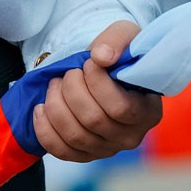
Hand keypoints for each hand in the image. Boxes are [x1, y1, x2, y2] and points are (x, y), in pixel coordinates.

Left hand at [32, 19, 160, 162]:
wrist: (102, 69)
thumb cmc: (118, 53)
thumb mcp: (124, 35)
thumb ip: (116, 40)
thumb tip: (100, 56)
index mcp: (148, 111)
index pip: (121, 108)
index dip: (97, 84)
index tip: (87, 63)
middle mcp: (131, 136)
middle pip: (94, 120)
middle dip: (72, 90)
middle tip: (69, 72)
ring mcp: (107, 149)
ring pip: (75, 135)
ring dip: (56, 105)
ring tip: (55, 84)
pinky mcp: (85, 155)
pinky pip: (61, 150)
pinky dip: (45, 129)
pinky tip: (41, 108)